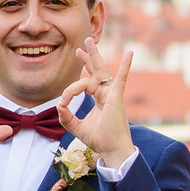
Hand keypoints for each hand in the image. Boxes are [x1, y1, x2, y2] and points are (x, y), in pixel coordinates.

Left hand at [58, 35, 136, 167]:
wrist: (112, 149)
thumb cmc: (99, 140)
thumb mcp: (77, 127)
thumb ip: (66, 117)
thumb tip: (59, 105)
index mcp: (99, 99)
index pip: (83, 85)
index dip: (70, 90)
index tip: (63, 103)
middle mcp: (105, 94)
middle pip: (95, 71)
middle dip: (87, 58)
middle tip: (80, 46)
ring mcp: (112, 94)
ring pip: (101, 71)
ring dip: (94, 55)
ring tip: (89, 41)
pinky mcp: (117, 97)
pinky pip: (121, 78)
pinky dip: (125, 66)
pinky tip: (130, 53)